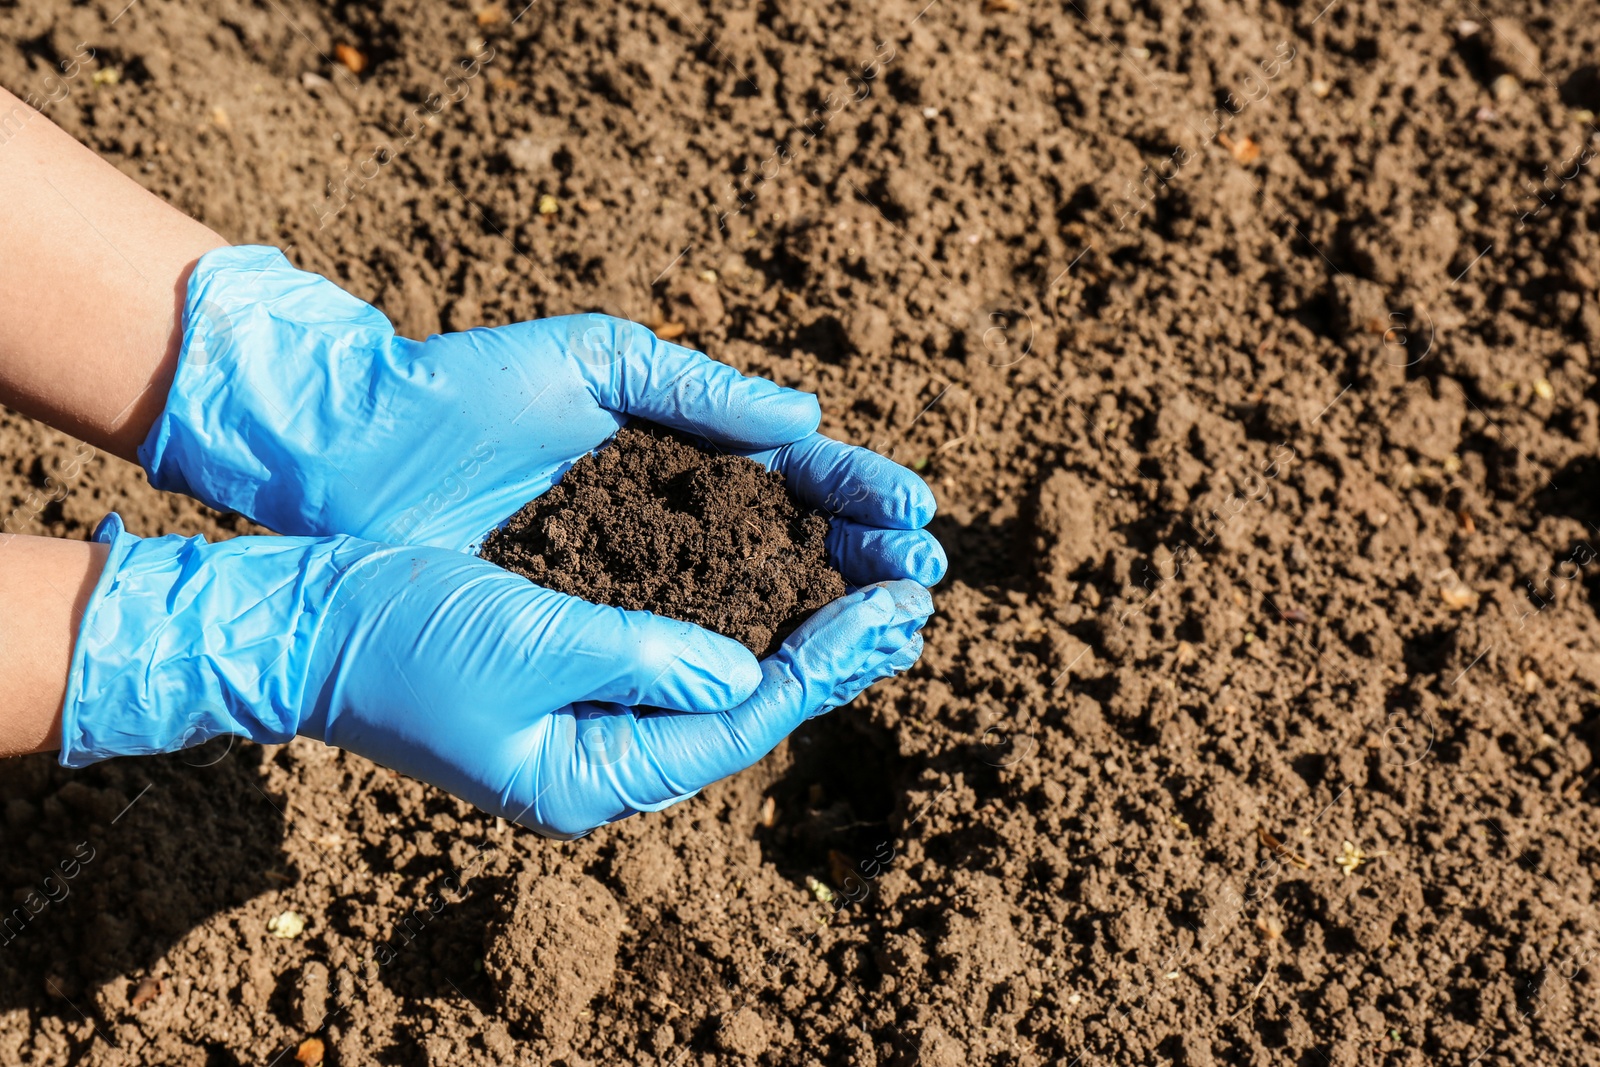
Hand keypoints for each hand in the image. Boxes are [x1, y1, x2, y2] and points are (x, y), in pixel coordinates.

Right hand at [62, 515, 932, 836]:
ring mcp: (590, 720)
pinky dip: (741, 612)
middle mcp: (604, 758)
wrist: (304, 624)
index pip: (740, 725)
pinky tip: (785, 577)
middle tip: (916, 598)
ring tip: (876, 587)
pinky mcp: (576, 672)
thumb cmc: (400, 638)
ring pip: (722, 678)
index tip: (895, 611)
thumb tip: (745, 673)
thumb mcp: (526, 644)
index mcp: (593, 775)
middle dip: (832, 654)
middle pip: (746, 708)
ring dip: (798, 631)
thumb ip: (641, 657)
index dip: (824, 667)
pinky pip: (682, 649)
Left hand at [139, 246, 944, 585]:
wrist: (351, 453)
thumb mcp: (597, 366)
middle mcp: (671, 532)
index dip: (860, 500)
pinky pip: (686, 654)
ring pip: (754, 613)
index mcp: (682, 459)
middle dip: (865, 567)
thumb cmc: (467, 394)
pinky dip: (749, 661)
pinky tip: (802, 665)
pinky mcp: (592, 638)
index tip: (916, 516)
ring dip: (831, 620)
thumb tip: (808, 421)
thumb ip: (702, 391)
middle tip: (924, 580)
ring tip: (896, 622)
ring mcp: (634, 590)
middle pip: (794, 556)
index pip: (797, 484)